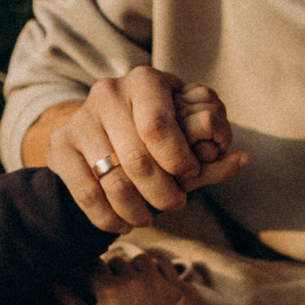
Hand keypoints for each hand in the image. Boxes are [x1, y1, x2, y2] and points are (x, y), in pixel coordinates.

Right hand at [29, 69, 250, 232]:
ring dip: (137, 211)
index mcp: (145, 80)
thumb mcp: (186, 137)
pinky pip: (87, 195)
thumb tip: (244, 159)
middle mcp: (108, 92)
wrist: (101, 134)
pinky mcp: (60, 147)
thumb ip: (214, 153)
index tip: (189, 176)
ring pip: (112, 182)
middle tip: (176, 204)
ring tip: (149, 218)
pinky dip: (108, 219)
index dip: (179, 160)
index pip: (159, 125)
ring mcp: (80, 119)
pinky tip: (122, 224)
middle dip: (162, 193)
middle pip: (137, 160)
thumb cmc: (157, 136)